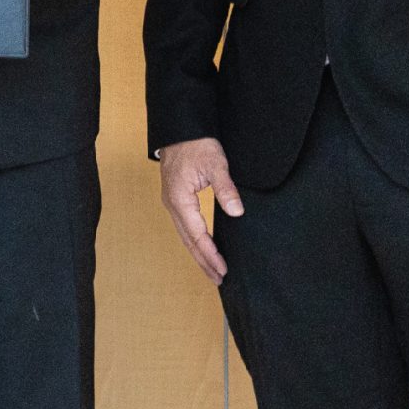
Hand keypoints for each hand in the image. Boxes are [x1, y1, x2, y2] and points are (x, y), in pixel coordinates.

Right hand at [157, 137, 244, 284]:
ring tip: (212, 270)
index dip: (210, 254)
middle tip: (219, 280)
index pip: (197, 234)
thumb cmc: (196, 144)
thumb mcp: (215, 163)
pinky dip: (195, 241)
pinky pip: (185, 226)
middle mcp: (172, 204)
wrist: (181, 128)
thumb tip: (236, 211)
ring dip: (198, 253)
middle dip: (203, 261)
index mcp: (179, 199)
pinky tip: (204, 247)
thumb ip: (225, 189)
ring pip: (185, 235)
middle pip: (188, 240)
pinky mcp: (176, 198)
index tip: (223, 270)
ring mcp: (171, 202)